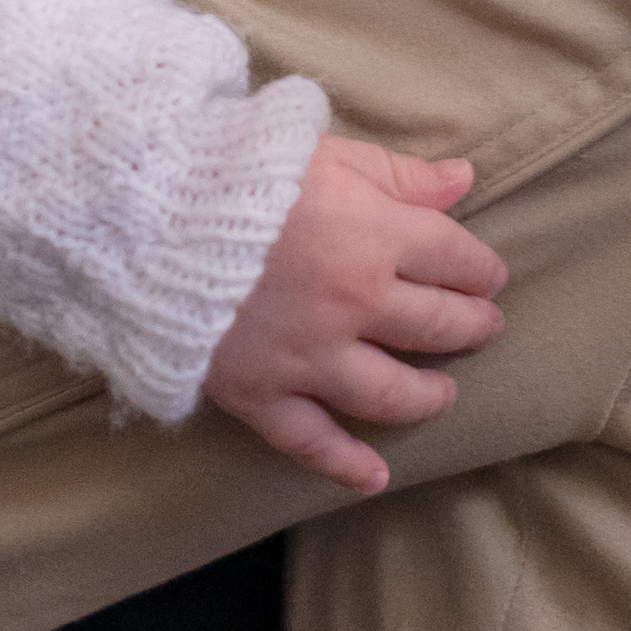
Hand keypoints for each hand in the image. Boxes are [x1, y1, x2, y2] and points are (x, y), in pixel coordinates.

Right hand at [203, 135, 506, 492]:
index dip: (479, 269)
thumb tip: (464, 181)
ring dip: (428, 396)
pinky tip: (374, 477)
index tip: (487, 276)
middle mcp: (354, 303)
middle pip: (437, 325)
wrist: (143, 217)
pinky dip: (345, 464)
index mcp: (375, 235)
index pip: (456, 259)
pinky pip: (312, 440)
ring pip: (392, 392)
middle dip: (470, 326)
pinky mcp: (260, 392)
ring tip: (443, 392)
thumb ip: (397, 174)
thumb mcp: (323, 153)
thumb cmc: (234, 170)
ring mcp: (309, 356)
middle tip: (482, 327)